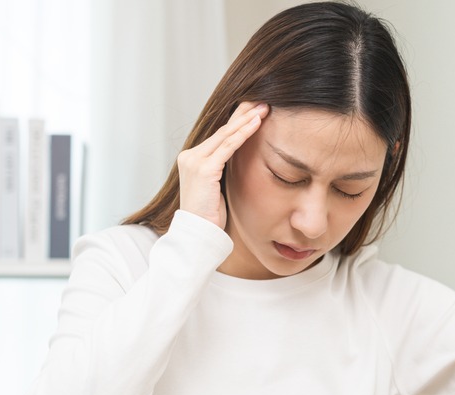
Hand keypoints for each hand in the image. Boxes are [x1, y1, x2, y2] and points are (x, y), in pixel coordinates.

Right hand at [178, 102, 269, 228]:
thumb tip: (241, 155)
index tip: (255, 108)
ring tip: (264, 108)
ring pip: (226, 135)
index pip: (220, 135)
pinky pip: (228, 147)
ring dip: (247, 119)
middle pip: (223, 129)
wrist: (198, 233)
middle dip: (244, 113)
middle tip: (262, 100)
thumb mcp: (217, 185)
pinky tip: (256, 123)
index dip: (238, 120)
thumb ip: (223, 168)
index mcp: (193, 158)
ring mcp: (195, 161)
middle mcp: (191, 156)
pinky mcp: (204, 169)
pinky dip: (243, 134)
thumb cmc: (210, 214)